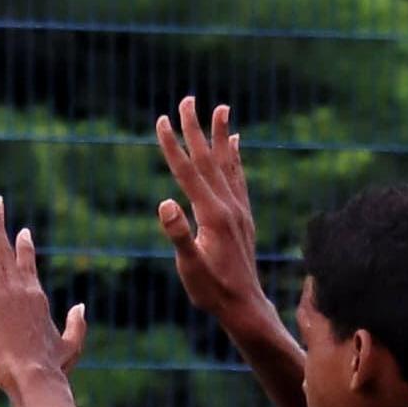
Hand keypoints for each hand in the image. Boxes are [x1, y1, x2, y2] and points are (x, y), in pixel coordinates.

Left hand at [0, 197, 88, 391]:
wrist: (32, 374)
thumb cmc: (52, 366)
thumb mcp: (72, 345)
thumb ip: (77, 324)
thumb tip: (81, 306)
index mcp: (36, 296)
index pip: (27, 263)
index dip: (24, 246)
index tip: (22, 232)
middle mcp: (18, 288)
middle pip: (4, 248)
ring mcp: (0, 293)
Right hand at [154, 97, 263, 320]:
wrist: (246, 307)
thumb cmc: (213, 291)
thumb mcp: (190, 268)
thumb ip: (179, 236)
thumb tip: (165, 204)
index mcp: (212, 215)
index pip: (188, 172)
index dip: (173, 146)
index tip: (161, 120)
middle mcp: (229, 206)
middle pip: (208, 159)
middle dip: (195, 129)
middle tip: (188, 99)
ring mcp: (239, 210)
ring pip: (227, 163)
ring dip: (220, 135)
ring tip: (221, 109)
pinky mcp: (244, 216)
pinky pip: (239, 178)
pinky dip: (235, 157)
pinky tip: (235, 144)